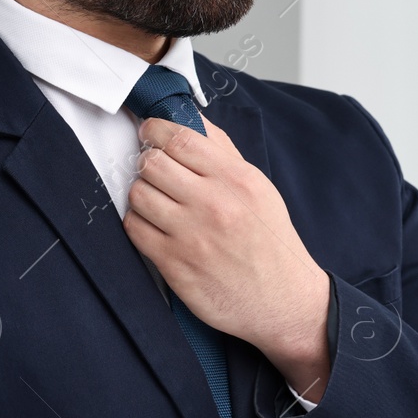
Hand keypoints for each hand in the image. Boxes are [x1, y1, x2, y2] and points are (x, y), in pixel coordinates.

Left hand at [123, 111, 331, 397]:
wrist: (282, 300)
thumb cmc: (269, 241)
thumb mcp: (257, 187)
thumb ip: (222, 151)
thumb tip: (187, 118)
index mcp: (237, 180)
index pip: (180, 139)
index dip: (156, 131)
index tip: (150, 132)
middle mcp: (214, 205)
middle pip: (153, 164)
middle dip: (147, 162)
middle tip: (154, 170)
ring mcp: (191, 237)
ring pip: (138, 194)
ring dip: (141, 193)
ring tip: (156, 200)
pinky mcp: (174, 265)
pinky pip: (134, 229)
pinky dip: (137, 222)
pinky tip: (152, 224)